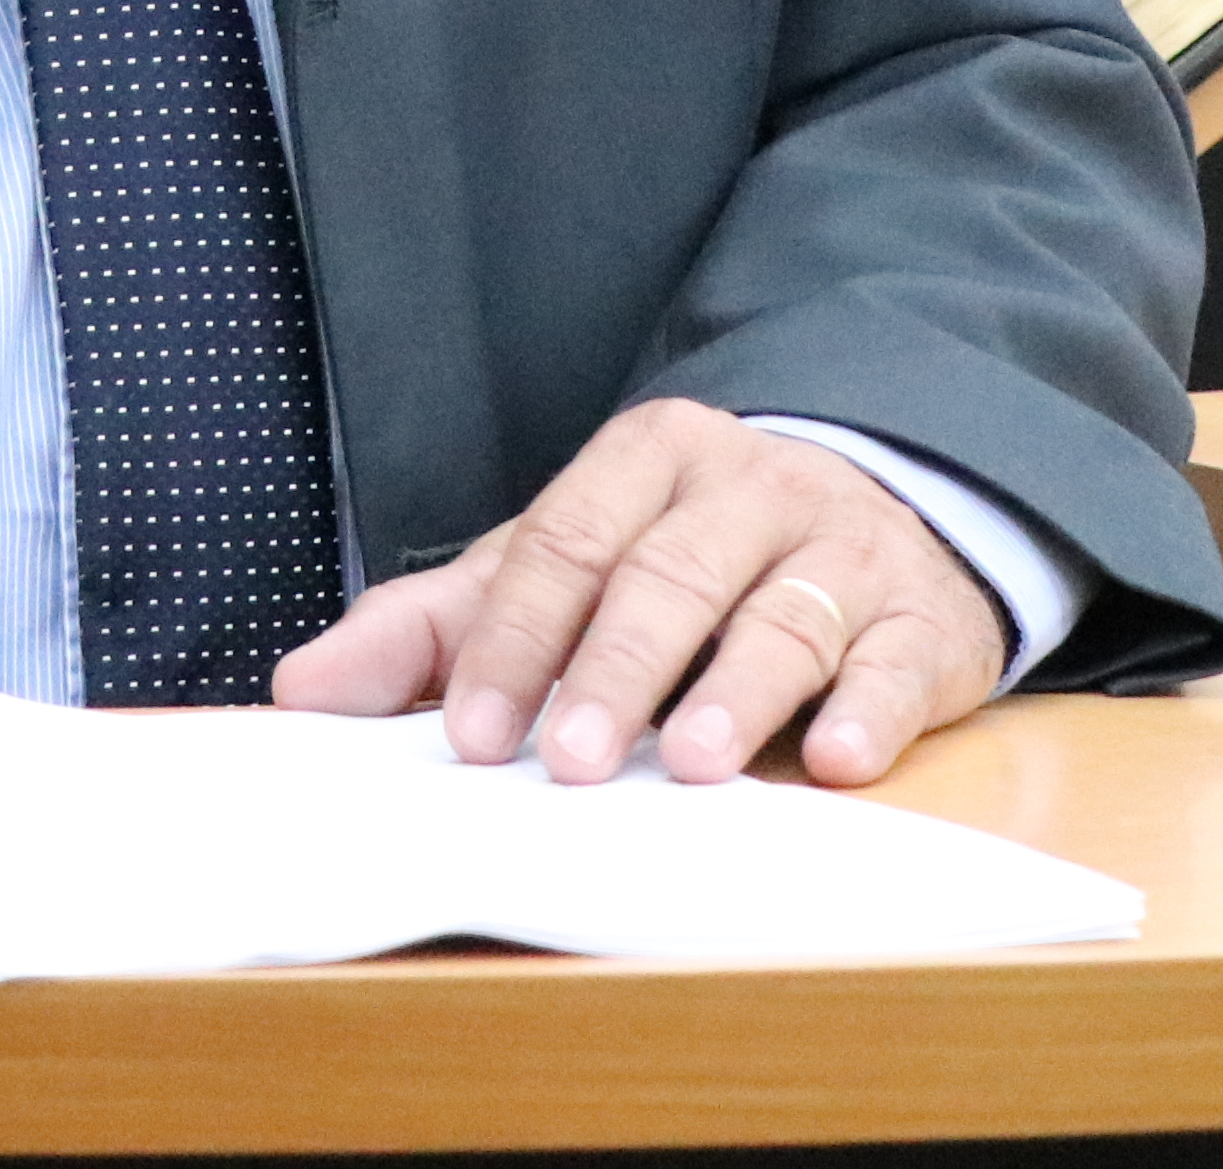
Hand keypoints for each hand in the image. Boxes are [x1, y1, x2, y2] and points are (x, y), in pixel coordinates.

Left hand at [266, 398, 1008, 789]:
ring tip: (692, 763)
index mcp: (649, 460)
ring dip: (737, 691)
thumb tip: (299, 692)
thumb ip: (430, 628)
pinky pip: (895, 659)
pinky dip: (868, 708)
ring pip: (784, 613)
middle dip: (616, 669)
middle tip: (569, 761)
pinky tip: (837, 758)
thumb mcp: (556, 570)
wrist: (873, 513)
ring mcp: (844, 548)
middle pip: (671, 575)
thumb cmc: (684, 558)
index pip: (567, 541)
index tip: (471, 730)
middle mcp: (749, 489)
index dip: (515, 638)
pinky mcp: (922, 619)